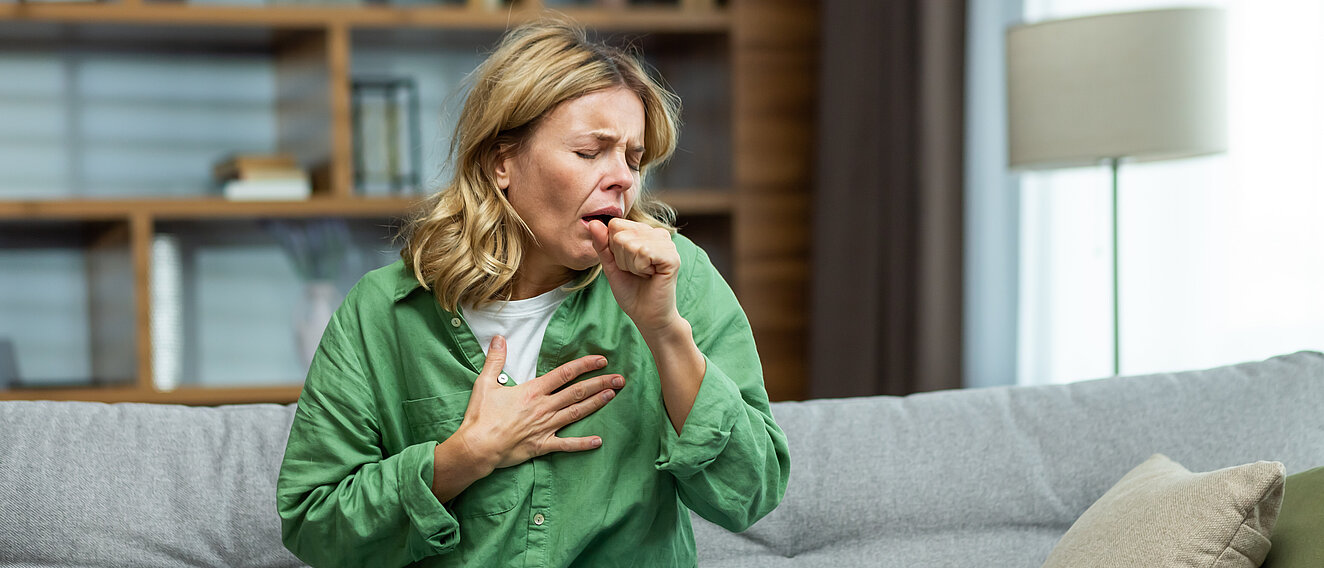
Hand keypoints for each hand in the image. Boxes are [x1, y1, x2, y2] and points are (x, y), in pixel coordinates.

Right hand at [452, 336, 623, 471]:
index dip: (585, 365)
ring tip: (613, 395)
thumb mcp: (485, 383)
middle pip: (577, 392)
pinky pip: (567, 445)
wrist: (477, 447)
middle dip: (600, 383)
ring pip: (577, 413)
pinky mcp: (542, 445)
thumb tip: (499, 338)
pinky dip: (583, 443)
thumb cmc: (481, 416)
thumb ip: (496, 359)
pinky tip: (598, 441)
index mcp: (533, 391)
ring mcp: (545, 427)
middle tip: (620, 378)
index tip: (601, 360)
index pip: (565, 374)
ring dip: (597, 404)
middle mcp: (544, 407)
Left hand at [588, 218, 682, 333]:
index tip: (626, 264)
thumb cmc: (631, 291)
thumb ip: (602, 244)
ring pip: (631, 243)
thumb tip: (593, 222)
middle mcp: (658, 234)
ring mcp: (667, 244)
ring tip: (644, 274)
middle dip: (622, 258)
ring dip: (631, 265)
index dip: (613, 248)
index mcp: (645, 232)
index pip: (615, 225)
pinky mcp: (672, 257)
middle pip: (621, 235)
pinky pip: (644, 252)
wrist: (647, 316)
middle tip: (636, 272)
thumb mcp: (611, 265)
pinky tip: (651, 275)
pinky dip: (641, 268)